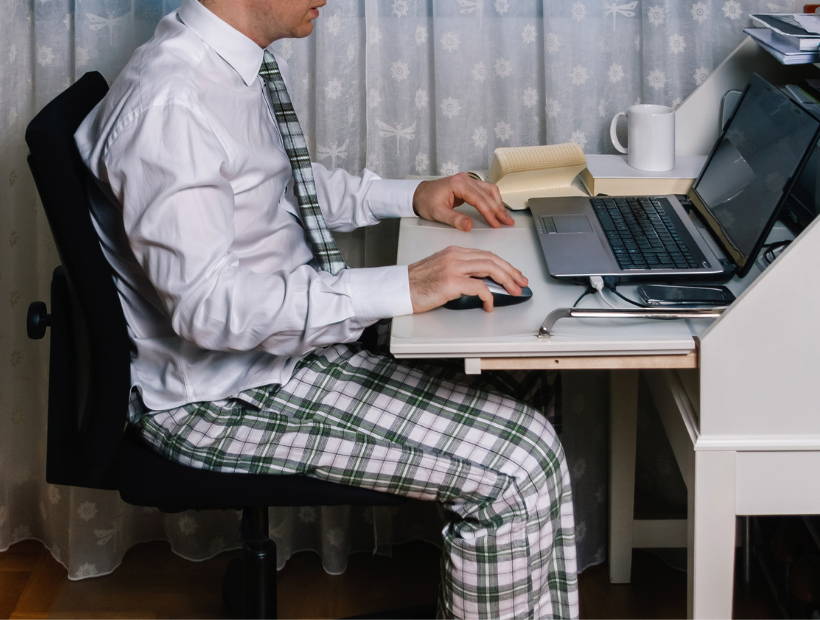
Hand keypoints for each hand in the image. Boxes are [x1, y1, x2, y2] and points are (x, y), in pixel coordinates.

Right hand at [408, 245, 527, 312]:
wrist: (399, 289)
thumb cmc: (417, 284)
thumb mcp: (441, 270)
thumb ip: (461, 272)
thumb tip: (482, 282)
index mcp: (454, 252)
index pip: (486, 255)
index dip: (504, 265)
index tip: (513, 274)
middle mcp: (455, 256)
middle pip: (492, 259)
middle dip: (511, 271)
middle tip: (520, 282)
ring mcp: (453, 267)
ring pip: (490, 268)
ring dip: (506, 281)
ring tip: (513, 291)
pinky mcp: (451, 282)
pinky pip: (479, 287)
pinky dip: (489, 296)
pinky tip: (489, 305)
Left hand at [412, 173, 512, 230]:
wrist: (418, 194)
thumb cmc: (426, 201)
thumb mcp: (438, 213)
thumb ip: (455, 220)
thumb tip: (469, 226)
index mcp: (458, 184)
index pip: (479, 199)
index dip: (489, 213)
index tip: (496, 223)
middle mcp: (465, 179)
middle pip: (488, 194)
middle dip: (499, 209)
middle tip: (507, 222)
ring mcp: (468, 180)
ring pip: (490, 190)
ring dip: (498, 203)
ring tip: (505, 217)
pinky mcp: (468, 184)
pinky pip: (485, 190)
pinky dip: (493, 199)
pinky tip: (498, 208)